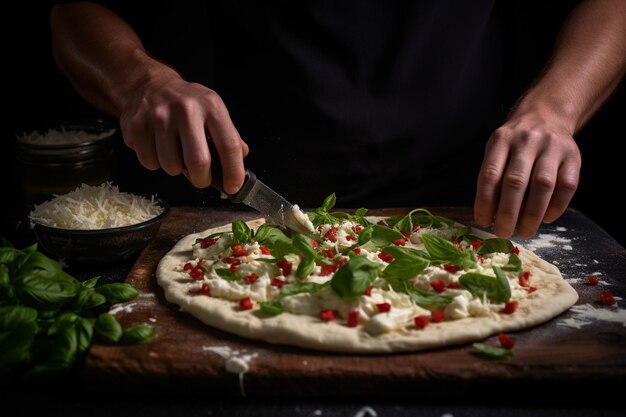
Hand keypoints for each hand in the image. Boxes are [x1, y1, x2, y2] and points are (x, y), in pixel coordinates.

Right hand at [118, 71, 248, 192]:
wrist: (148, 84)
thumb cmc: (186, 103)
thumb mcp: (213, 110)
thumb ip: (229, 136)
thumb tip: (241, 160)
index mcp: (211, 106)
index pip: (229, 146)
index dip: (233, 172)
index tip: (233, 187)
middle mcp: (186, 109)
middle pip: (198, 162)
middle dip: (202, 179)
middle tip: (201, 178)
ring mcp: (159, 117)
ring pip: (171, 167)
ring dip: (175, 169)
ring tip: (176, 154)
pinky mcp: (137, 126)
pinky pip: (150, 162)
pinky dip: (155, 162)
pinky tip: (158, 147)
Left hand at [473, 112, 581, 238]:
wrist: (546, 116)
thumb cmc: (515, 144)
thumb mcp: (497, 151)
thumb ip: (493, 179)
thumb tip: (489, 216)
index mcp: (501, 140)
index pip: (490, 174)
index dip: (485, 202)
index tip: (483, 221)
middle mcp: (527, 141)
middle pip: (516, 182)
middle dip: (508, 213)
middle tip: (503, 232)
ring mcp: (552, 147)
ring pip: (543, 185)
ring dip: (532, 214)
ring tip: (524, 231)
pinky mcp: (573, 157)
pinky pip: (567, 186)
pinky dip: (556, 207)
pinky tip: (546, 219)